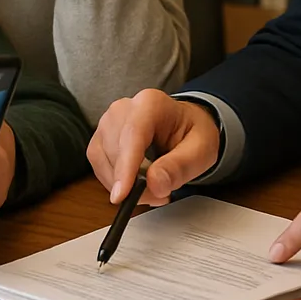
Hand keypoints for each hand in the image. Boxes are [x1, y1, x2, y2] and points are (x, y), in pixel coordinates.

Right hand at [87, 89, 221, 205]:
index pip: (132, 135)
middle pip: (116, 151)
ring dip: (125, 184)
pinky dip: (115, 181)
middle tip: (161, 194)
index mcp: (151, 104)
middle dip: (134, 182)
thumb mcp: (201, 150)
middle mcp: (124, 108)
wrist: (184, 125)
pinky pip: (99, 166)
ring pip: (103, 161)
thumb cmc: (192, 133)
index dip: (125, 167)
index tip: (122, 195)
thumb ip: (180, 167)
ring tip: (153, 187)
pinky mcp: (100, 138)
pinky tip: (136, 181)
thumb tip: (155, 184)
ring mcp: (108, 122)